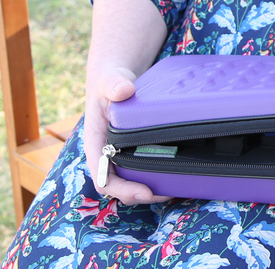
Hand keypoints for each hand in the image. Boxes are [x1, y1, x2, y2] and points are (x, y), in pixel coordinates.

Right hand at [83, 65, 171, 204]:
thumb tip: (124, 90)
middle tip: (170, 192)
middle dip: (141, 194)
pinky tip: (178, 173)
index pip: (103, 177)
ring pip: (133, 181)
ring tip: (178, 187)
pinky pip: (144, 170)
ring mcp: (121, 154)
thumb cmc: (109, 83)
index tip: (145, 191)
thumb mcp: (109, 81)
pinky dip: (158, 176)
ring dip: (152, 189)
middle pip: (120, 186)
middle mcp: (106, 154)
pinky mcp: (135, 150)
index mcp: (95, 145)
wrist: (117, 80)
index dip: (122, 189)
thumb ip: (113, 85)